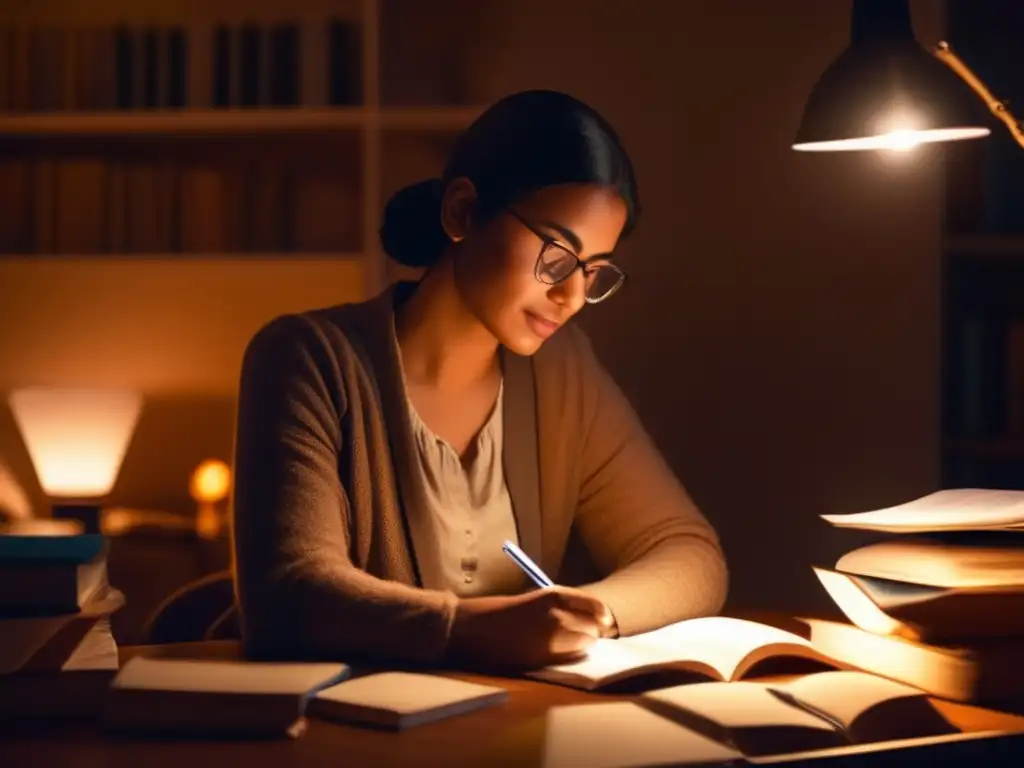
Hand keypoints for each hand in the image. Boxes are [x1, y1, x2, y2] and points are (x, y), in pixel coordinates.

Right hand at [446, 586, 614, 669]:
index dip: (600, 613)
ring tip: (568, 642)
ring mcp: (550, 639)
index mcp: (552, 596)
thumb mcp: (531, 601)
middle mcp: (557, 616)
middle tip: (585, 632)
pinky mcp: (541, 659)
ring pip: (585, 644)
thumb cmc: (495, 611)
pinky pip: (569, 657)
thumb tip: (581, 618)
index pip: (593, 604)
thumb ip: (555, 609)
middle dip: (592, 629)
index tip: (604, 619)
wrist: (467, 628)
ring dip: (582, 643)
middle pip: (594, 626)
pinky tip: (559, 652)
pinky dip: (570, 655)